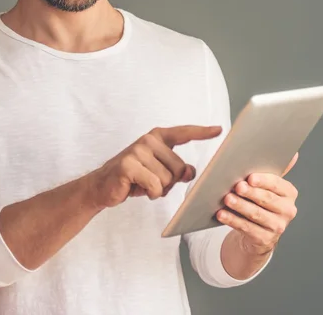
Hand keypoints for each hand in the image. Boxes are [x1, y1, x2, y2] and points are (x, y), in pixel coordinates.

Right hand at [90, 125, 222, 208]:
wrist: (103, 185)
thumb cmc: (134, 177)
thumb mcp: (158, 171)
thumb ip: (176, 168)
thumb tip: (190, 172)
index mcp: (157, 137)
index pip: (183, 133)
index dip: (202, 132)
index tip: (219, 130)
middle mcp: (148, 140)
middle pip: (179, 168)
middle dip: (170, 182)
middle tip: (151, 181)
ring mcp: (138, 151)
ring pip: (168, 180)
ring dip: (158, 190)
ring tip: (143, 184)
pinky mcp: (129, 165)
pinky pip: (155, 187)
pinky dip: (151, 194)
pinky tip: (137, 188)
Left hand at [217, 152, 299, 254]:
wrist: (257, 231)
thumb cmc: (260, 201)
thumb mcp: (266, 185)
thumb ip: (273, 169)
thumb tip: (293, 154)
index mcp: (289, 193)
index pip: (277, 185)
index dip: (264, 181)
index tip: (250, 177)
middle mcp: (287, 211)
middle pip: (267, 200)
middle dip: (251, 193)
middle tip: (237, 186)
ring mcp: (278, 227)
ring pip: (256, 214)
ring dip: (240, 206)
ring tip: (227, 199)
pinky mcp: (265, 240)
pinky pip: (247, 228)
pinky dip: (233, 220)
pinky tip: (222, 214)